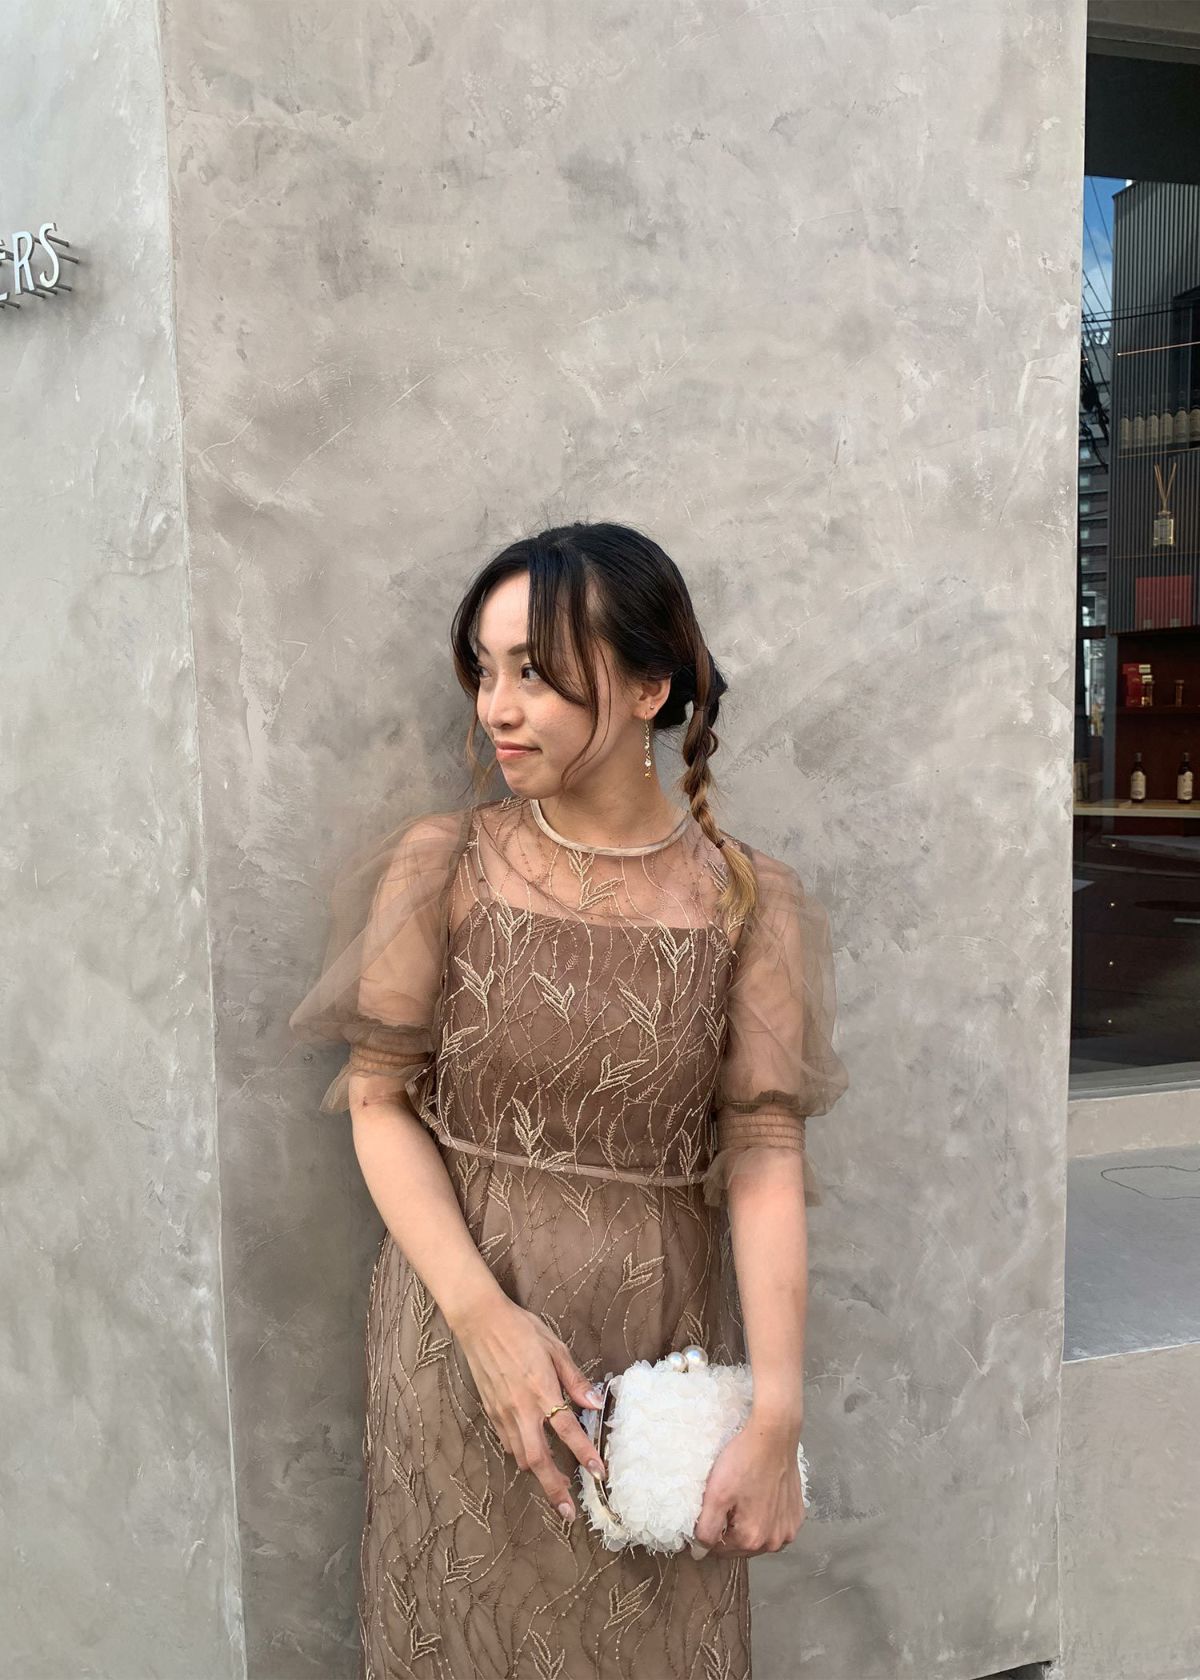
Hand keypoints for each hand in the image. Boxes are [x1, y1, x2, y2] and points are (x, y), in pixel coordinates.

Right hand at [451, 1295, 606, 1522]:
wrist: (480, 1321)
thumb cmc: (521, 1329)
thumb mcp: (555, 1347)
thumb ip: (575, 1379)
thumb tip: (596, 1404)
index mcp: (541, 1389)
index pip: (567, 1429)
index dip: (584, 1453)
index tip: (599, 1472)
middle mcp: (520, 1407)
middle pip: (537, 1459)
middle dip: (553, 1487)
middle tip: (568, 1510)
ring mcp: (502, 1412)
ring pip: (520, 1455)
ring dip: (538, 1475)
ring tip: (556, 1486)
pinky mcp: (491, 1411)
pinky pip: (508, 1442)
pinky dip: (521, 1455)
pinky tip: (533, 1457)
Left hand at [690, 1413, 806, 1557]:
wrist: (774, 1435)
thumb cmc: (744, 1461)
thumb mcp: (715, 1494)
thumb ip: (705, 1530)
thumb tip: (700, 1552)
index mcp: (752, 1539)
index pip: (720, 1550)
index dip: (712, 1530)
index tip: (713, 1507)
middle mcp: (774, 1542)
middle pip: (741, 1546)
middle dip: (731, 1528)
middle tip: (729, 1498)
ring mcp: (789, 1529)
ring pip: (759, 1536)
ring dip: (749, 1524)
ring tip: (745, 1495)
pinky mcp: (797, 1515)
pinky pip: (775, 1525)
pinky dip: (766, 1515)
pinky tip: (761, 1494)